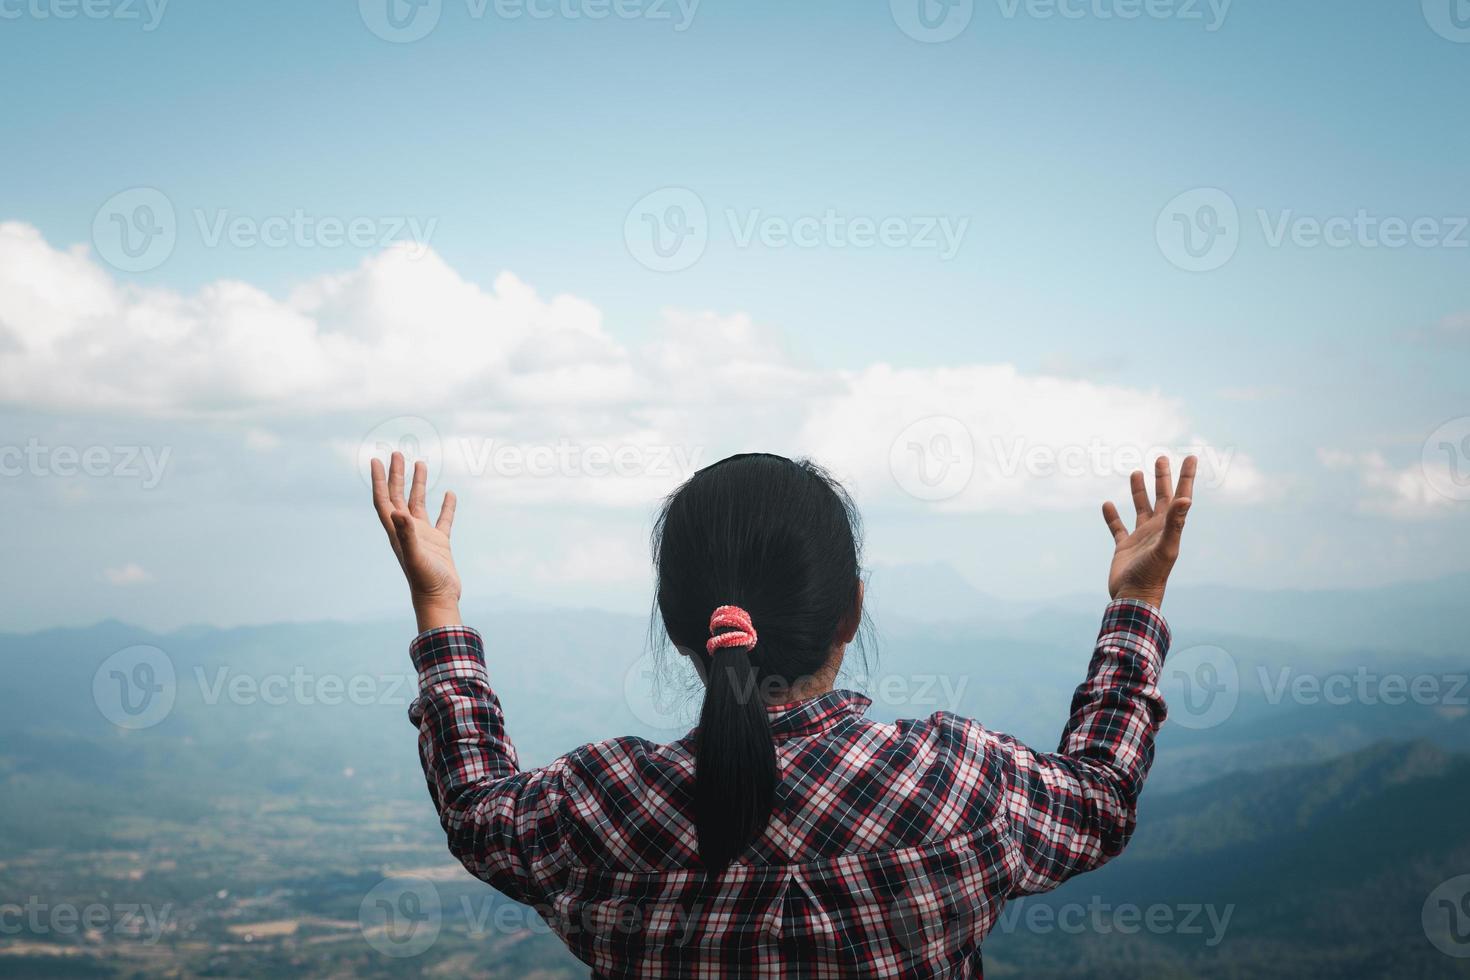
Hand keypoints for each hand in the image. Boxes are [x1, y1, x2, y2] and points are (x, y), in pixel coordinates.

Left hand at [371, 452, 461, 630]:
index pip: (384, 500)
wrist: (439, 599)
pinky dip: (446, 506)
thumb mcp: (415, 555)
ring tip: (421, 463)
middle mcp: (407, 530)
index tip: (377, 460)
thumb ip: (407, 534)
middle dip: (397, 475)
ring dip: (418, 484)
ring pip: (418, 504)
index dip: (379, 480)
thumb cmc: (425, 580)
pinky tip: (450, 494)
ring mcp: (423, 536)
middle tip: (398, 453)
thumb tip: (399, 511)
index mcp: (397, 531)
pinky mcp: (439, 543)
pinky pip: (442, 519)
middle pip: (398, 496)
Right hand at [1101, 455, 1196, 608]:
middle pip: (1160, 498)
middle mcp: (1156, 529)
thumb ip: (1175, 522)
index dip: (1186, 477)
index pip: (1180, 496)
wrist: (1133, 598)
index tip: (1190, 457)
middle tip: (1161, 458)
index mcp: (1169, 526)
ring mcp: (1140, 538)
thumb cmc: (1152, 575)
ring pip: (1140, 508)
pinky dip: (1112, 516)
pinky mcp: (1124, 548)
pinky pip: (1118, 528)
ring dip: (1138, 491)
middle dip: (1162, 478)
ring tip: (1135, 472)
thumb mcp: (1166, 546)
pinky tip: (1107, 505)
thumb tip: (1186, 499)